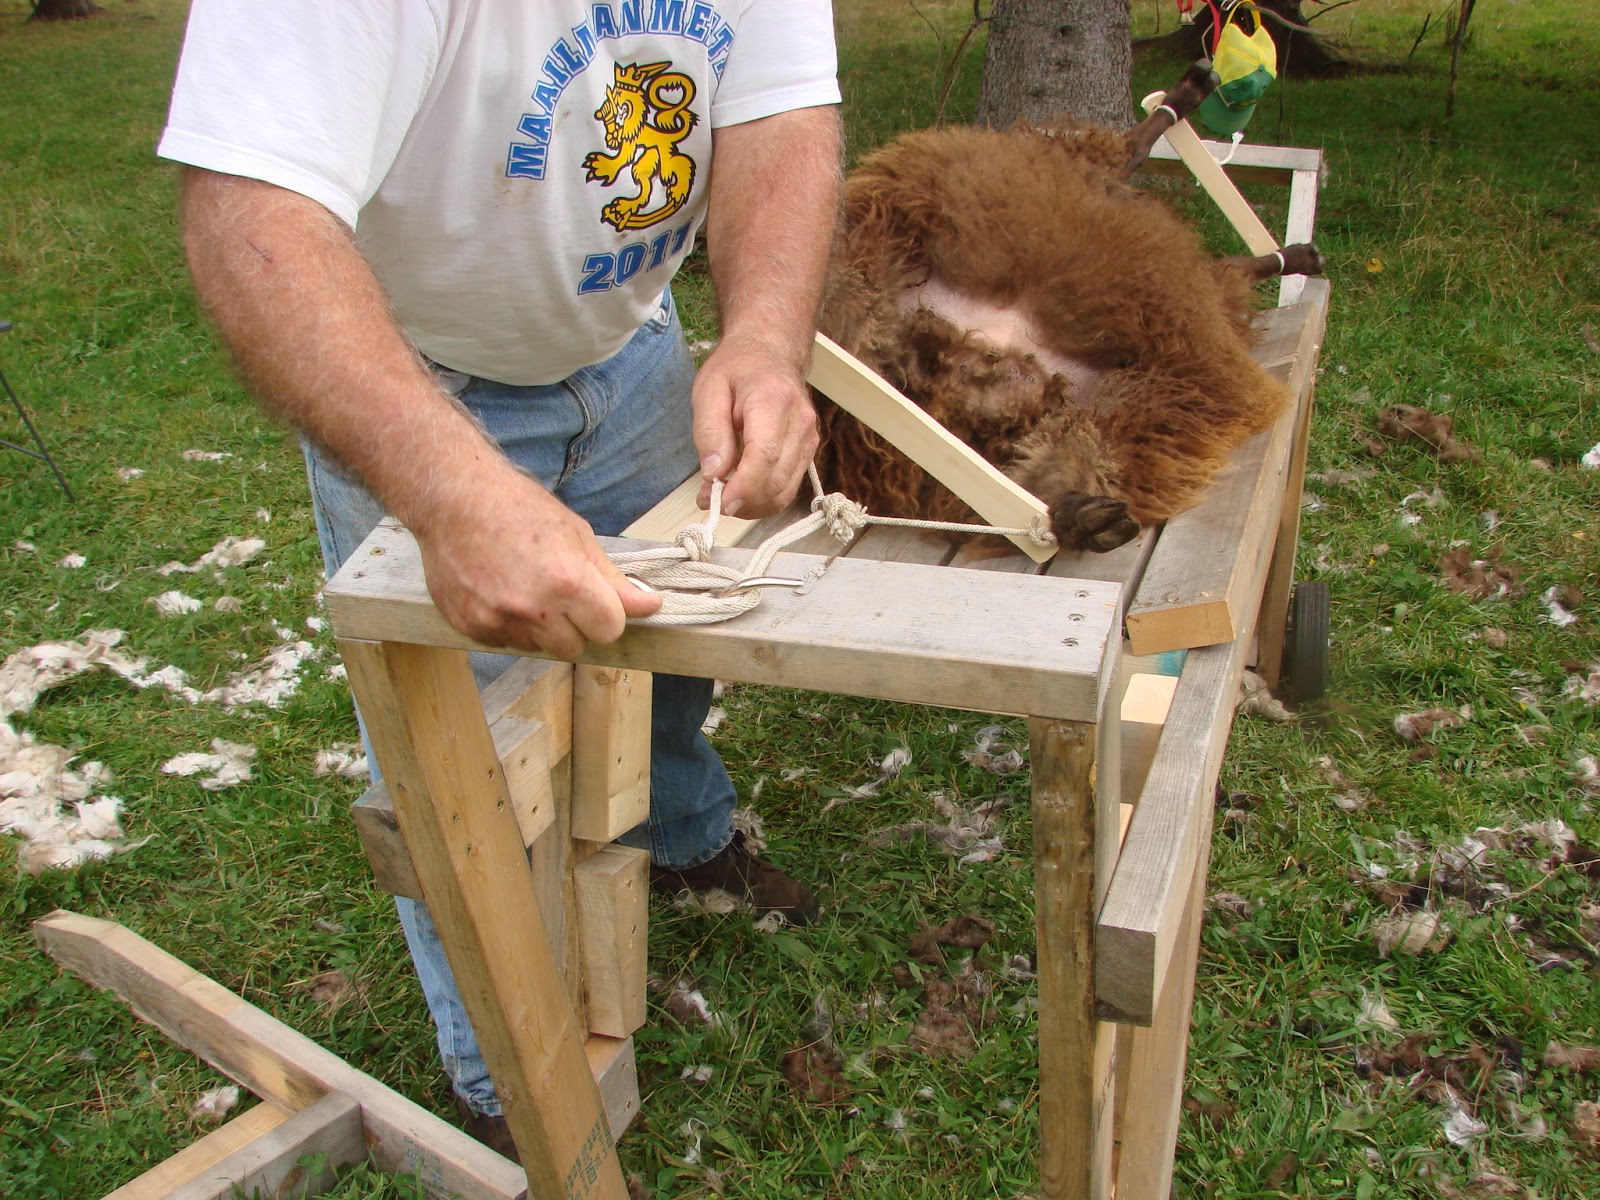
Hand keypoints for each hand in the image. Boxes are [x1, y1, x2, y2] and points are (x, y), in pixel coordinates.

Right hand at [410, 463, 661, 658]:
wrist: (452, 498)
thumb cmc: (519, 508)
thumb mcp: (577, 535)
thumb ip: (612, 579)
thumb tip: (650, 605)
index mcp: (568, 583)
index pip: (610, 630)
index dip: (607, 615)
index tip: (598, 601)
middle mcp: (534, 609)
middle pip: (576, 647)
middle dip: (576, 626)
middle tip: (560, 593)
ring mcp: (499, 621)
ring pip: (540, 648)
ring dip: (542, 628)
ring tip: (527, 587)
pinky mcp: (471, 627)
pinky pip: (507, 642)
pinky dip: (510, 625)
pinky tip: (501, 591)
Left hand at [691, 338, 818, 517]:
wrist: (771, 353)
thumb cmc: (736, 369)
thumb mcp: (709, 390)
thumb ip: (710, 432)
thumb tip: (714, 474)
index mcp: (773, 401)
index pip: (764, 455)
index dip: (743, 487)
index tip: (720, 503)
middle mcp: (799, 423)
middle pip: (775, 480)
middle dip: (741, 501)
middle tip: (707, 499)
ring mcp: (809, 439)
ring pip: (784, 492)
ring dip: (751, 506)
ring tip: (721, 497)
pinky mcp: (808, 451)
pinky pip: (788, 488)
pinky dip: (763, 499)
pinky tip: (741, 493)